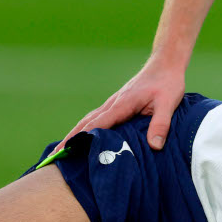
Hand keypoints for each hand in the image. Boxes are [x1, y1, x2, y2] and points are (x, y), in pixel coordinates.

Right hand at [59, 58, 186, 151]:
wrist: (164, 64)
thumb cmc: (167, 83)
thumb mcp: (168, 103)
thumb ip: (161, 124)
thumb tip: (154, 146)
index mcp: (122, 104)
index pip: (98, 124)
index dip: (82, 138)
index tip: (68, 150)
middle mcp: (112, 104)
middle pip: (85, 123)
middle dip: (69, 139)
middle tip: (52, 156)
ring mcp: (112, 104)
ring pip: (88, 121)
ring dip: (73, 135)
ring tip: (59, 151)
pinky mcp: (116, 105)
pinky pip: (95, 119)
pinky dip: (83, 129)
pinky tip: (80, 139)